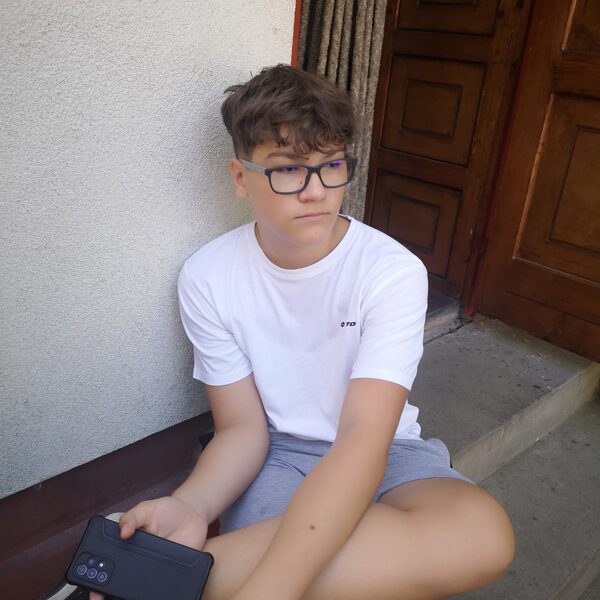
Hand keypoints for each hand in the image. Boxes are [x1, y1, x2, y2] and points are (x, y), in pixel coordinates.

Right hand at [88, 496, 208, 599]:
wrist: (193, 515)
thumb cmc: (168, 510)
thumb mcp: (148, 509)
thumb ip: (134, 516)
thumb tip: (122, 531)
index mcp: (128, 545)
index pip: (108, 563)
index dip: (98, 576)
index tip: (93, 585)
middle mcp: (138, 560)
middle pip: (120, 580)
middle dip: (111, 589)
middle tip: (105, 597)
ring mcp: (153, 569)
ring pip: (140, 588)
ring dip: (133, 593)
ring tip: (128, 598)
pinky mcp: (170, 574)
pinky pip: (162, 587)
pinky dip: (159, 593)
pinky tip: (157, 595)